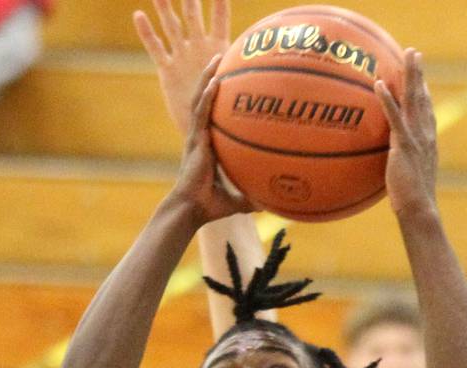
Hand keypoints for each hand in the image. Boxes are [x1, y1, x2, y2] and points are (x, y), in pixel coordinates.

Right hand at [135, 0, 230, 135]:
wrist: (204, 129)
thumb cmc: (225, 111)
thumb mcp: (238, 88)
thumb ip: (243, 73)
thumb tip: (262, 60)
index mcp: (218, 48)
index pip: (221, 19)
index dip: (220, 3)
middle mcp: (198, 47)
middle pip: (192, 15)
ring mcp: (181, 56)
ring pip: (171, 26)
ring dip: (164, 8)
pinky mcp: (167, 69)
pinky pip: (155, 48)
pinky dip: (147, 33)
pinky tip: (138, 15)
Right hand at [172, 55, 254, 223]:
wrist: (191, 210)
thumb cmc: (211, 207)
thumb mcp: (239, 199)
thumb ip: (255, 197)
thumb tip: (275, 203)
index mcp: (208, 145)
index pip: (214, 115)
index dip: (219, 97)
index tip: (231, 80)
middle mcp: (201, 136)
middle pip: (206, 100)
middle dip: (213, 78)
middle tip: (224, 59)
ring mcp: (196, 136)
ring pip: (200, 99)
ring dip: (208, 77)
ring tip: (218, 59)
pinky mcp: (195, 140)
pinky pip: (202, 113)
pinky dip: (208, 96)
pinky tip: (216, 82)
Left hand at [374, 49, 437, 217]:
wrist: (419, 210)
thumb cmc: (411, 200)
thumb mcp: (408, 178)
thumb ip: (401, 165)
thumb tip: (392, 164)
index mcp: (428, 142)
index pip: (427, 112)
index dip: (424, 92)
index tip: (421, 77)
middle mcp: (425, 135)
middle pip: (423, 98)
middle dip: (419, 74)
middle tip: (415, 53)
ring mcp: (416, 139)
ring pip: (414, 101)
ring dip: (410, 76)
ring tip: (407, 55)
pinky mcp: (404, 145)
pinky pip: (395, 117)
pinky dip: (388, 99)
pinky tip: (380, 83)